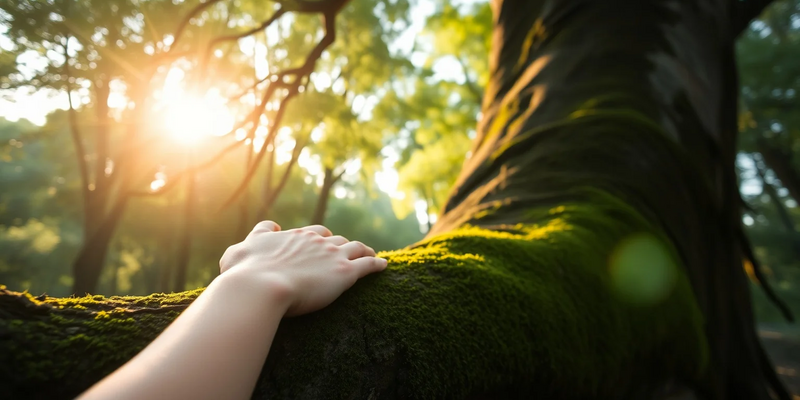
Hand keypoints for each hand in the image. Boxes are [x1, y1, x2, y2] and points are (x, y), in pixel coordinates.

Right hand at [218, 221, 387, 315]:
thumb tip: (270, 225)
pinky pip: (367, 265)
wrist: (259, 287)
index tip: (324, 242)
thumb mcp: (239, 250)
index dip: (320, 238)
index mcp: (293, 236)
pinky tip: (383, 265)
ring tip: (370, 254)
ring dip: (364, 250)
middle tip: (347, 252)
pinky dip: (376, 263)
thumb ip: (257, 235)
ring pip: (355, 247)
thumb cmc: (244, 274)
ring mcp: (332, 256)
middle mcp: (315, 241)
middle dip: (342, 244)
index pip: (313, 232)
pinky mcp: (345, 273)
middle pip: (336, 239)